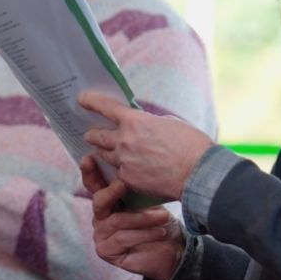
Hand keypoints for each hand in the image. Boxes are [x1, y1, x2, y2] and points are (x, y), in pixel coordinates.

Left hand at [79, 91, 212, 200]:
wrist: (199, 174)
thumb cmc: (191, 146)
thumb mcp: (170, 123)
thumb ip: (149, 124)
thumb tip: (142, 127)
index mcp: (135, 121)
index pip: (105, 107)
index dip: (91, 101)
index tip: (81, 99)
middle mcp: (124, 140)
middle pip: (97, 136)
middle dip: (92, 134)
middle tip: (90, 134)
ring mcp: (124, 162)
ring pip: (104, 156)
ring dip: (104, 153)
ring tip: (106, 153)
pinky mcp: (128, 180)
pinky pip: (117, 174)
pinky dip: (121, 172)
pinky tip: (127, 173)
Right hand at [79, 156, 185, 279]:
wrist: (173, 249)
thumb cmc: (160, 222)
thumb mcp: (150, 200)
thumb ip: (136, 186)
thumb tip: (134, 165)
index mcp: (108, 200)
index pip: (93, 184)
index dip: (89, 171)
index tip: (89, 158)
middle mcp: (100, 216)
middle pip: (98, 201)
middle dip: (111, 192)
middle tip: (123, 184)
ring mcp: (101, 234)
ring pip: (116, 221)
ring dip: (143, 218)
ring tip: (163, 216)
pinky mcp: (106, 251)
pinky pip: (123, 238)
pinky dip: (144, 234)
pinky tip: (160, 231)